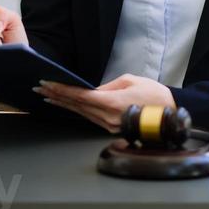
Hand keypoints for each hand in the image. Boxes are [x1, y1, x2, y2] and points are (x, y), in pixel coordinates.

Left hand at [33, 73, 176, 132]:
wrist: (168, 114)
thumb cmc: (152, 94)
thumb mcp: (129, 81)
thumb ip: (108, 86)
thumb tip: (93, 90)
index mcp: (111, 103)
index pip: (80, 96)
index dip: (62, 89)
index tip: (48, 83)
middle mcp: (107, 117)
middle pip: (76, 106)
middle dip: (57, 96)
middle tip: (40, 88)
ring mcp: (108, 125)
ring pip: (80, 113)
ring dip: (63, 103)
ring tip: (48, 95)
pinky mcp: (110, 128)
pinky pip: (89, 117)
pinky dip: (76, 110)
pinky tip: (66, 105)